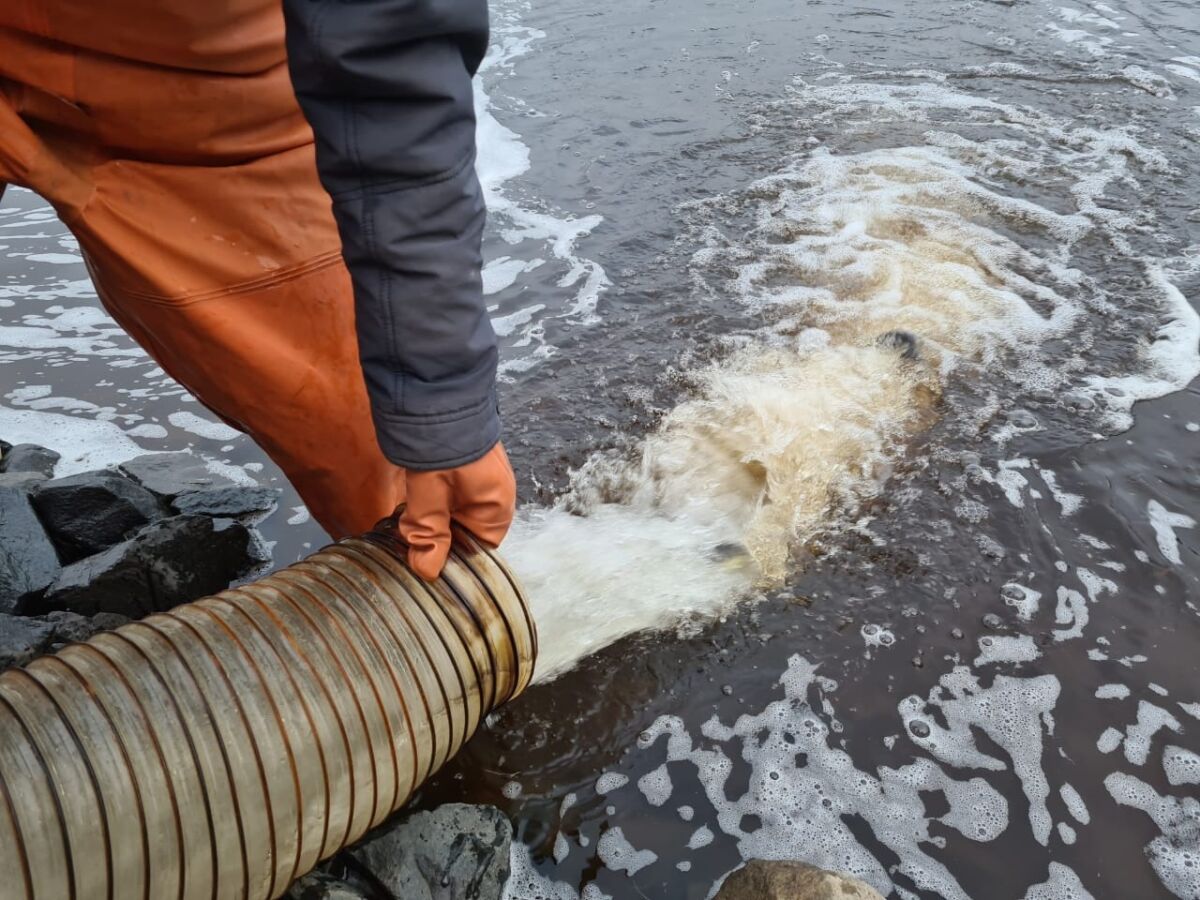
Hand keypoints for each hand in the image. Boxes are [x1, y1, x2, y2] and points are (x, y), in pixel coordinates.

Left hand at [400, 442, 516, 579]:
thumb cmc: (442, 437)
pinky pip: (448, 497)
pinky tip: (410, 499)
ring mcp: (480, 481)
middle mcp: (494, 497)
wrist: (438, 389)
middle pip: (464, 533)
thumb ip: (428, 531)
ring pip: (453, 515)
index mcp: (497, 508)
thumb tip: (427, 571)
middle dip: (435, 537)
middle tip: (405, 536)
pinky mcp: (464, 467)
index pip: (477, 551)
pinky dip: (430, 502)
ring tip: (405, 517)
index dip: (448, 558)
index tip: (419, 558)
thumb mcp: (430, 491)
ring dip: (429, 518)